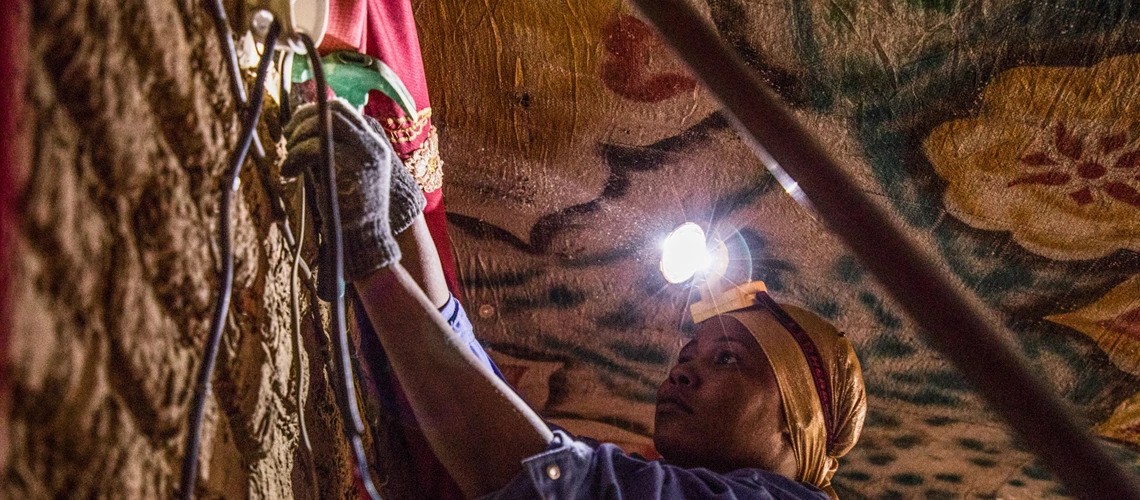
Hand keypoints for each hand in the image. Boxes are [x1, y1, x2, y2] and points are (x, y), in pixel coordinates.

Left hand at [283, 98, 424, 284]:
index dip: (316, 111)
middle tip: (288, 135)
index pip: (343, 110)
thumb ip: (331, 150)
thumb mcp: (344, 172)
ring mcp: (365, 153)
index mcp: (375, 143)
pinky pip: (312, 148)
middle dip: (304, 118)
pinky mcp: (350, 166)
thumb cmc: (350, 210)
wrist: (365, 239)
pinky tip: (288, 172)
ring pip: (322, 125)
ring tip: (289, 159)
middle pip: (333, 110)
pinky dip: (295, 157)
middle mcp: (373, 144)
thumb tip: (302, 131)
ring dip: (298, 139)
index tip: (296, 126)